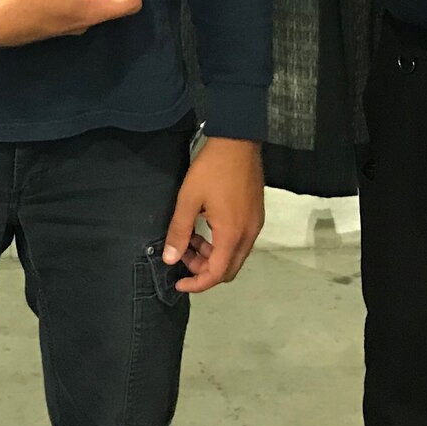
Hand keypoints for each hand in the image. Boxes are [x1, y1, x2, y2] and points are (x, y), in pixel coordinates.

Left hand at [161, 137, 263, 292]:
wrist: (238, 141)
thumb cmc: (212, 170)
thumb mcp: (188, 199)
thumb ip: (179, 231)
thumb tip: (170, 259)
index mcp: (232, 235)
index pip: (216, 274)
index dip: (197, 283)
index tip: (179, 282)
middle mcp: (248, 235)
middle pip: (228, 269)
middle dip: (204, 269)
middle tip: (183, 255)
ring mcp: (255, 225)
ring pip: (234, 255)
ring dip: (213, 255)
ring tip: (190, 238)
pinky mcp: (256, 215)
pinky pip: (240, 241)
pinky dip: (222, 243)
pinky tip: (206, 227)